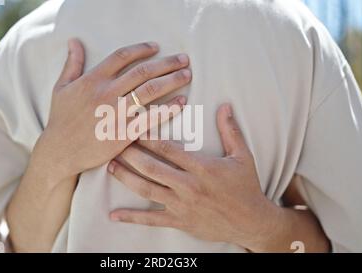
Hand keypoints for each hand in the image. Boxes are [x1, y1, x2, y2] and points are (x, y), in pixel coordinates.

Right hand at [31, 39, 191, 185]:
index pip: (122, 56)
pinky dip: (168, 108)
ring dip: (172, 80)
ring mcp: (116, 113)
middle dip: (166, 63)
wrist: (60, 151)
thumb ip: (72, 63)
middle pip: (142, 71)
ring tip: (187, 74)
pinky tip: (181, 102)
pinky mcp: (124, 133)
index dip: (142, 49)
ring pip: (150, 91)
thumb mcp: (61, 87)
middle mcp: (106, 93)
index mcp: (93, 80)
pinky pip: (151, 118)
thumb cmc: (61, 119)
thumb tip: (74, 41)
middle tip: (184, 59)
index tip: (157, 46)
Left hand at [107, 104, 281, 250]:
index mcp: (202, 167)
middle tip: (112, 141)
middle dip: (130, 153)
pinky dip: (132, 217)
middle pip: (151, 166)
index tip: (132, 123)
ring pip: (147, 190)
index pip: (168, 148)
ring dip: (126, 177)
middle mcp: (188, 185)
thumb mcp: (243, 156)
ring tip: (109, 165)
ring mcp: (182, 205)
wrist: (252, 222)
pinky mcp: (179, 221)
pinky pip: (151, 220)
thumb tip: (224, 105)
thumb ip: (230, 130)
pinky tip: (114, 215)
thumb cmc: (246, 187)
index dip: (147, 135)